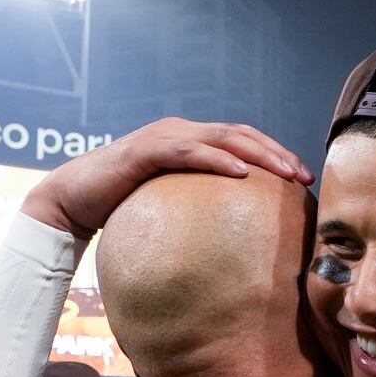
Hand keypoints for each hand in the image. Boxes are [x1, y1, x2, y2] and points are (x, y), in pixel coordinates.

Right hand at [20, 118, 313, 239]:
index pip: (242, 141)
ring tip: (284, 172)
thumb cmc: (123, 209)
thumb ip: (199, 212)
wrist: (71, 201)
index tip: (302, 179)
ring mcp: (162, 138)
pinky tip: (241, 174)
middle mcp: (180, 131)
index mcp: (190, 141)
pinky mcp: (144, 151)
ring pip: (221, 137)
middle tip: (303, 176)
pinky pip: (188, 152)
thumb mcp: (171, 208)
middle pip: (240, 134)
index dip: (274, 154)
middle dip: (276, 152)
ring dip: (257, 153)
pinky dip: (217, 159)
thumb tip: (235, 245)